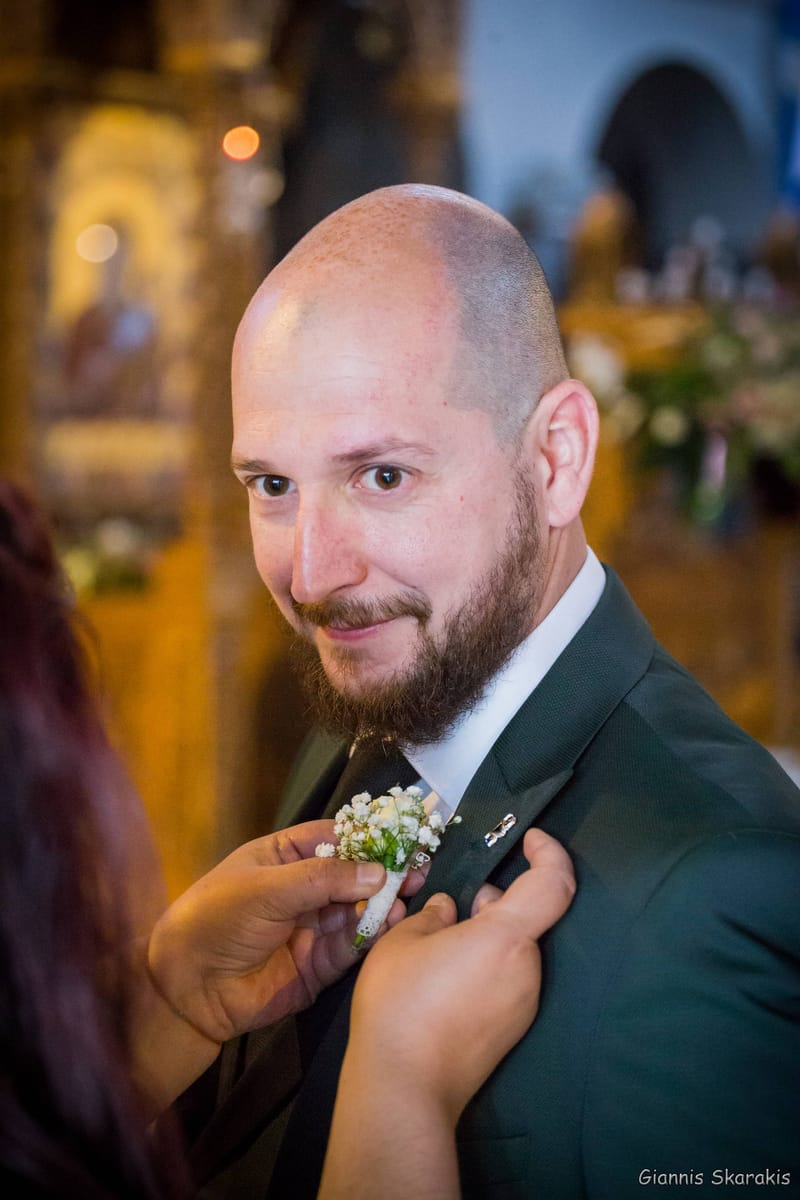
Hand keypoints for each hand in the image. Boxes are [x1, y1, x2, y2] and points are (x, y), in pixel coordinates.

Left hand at [147, 820, 393, 1042]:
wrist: (186, 988)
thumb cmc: (216, 919)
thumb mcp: (266, 889)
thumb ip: (323, 879)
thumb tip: (378, 870)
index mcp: (285, 858)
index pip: (336, 839)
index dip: (370, 838)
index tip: (405, 836)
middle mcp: (303, 890)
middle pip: (354, 876)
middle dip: (385, 873)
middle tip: (418, 870)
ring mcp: (312, 928)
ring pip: (357, 911)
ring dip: (381, 905)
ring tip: (403, 900)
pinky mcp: (318, 966)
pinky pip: (350, 947)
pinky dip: (370, 937)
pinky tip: (386, 925)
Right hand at [347, 828, 575, 1120]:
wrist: (404, 1087)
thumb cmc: (401, 1004)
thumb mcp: (403, 940)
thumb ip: (434, 915)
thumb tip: (450, 909)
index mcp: (507, 937)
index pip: (554, 883)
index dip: (549, 853)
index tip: (530, 838)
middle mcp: (527, 969)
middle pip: (524, 920)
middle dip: (493, 906)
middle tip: (452, 909)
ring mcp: (523, 1004)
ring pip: (512, 953)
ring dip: (485, 940)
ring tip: (436, 949)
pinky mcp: (512, 1031)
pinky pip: (506, 982)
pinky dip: (484, 969)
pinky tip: (443, 982)